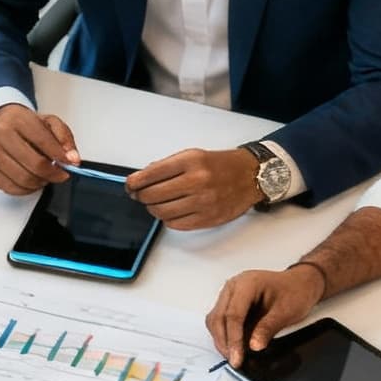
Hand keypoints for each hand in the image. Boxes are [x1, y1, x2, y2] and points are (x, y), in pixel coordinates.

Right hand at [0, 103, 78, 195]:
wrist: (2, 123)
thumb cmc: (26, 125)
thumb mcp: (49, 122)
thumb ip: (64, 137)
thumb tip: (72, 158)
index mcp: (18, 120)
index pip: (43, 141)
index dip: (60, 156)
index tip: (69, 164)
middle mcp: (1, 134)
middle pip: (34, 164)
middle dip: (52, 173)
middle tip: (60, 174)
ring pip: (23, 179)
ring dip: (40, 182)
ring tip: (45, 176)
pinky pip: (10, 188)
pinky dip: (26, 190)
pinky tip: (32, 182)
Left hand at [127, 148, 260, 231]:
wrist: (250, 176)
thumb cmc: (219, 165)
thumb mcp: (193, 155)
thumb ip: (168, 166)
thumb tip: (142, 178)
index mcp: (190, 161)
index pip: (151, 174)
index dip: (134, 182)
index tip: (130, 185)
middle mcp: (196, 181)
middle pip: (152, 196)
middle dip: (141, 196)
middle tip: (140, 195)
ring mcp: (203, 202)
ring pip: (161, 212)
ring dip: (153, 208)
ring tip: (156, 203)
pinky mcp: (207, 218)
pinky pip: (175, 224)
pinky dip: (168, 219)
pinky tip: (171, 211)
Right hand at [206, 264, 326, 368]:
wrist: (298, 284)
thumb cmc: (294, 292)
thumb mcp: (287, 312)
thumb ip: (268, 328)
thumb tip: (253, 346)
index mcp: (247, 284)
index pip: (233, 314)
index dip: (234, 339)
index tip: (237, 358)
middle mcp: (233, 287)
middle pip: (218, 318)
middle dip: (224, 342)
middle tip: (235, 361)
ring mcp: (229, 295)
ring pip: (214, 321)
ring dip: (222, 341)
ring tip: (235, 355)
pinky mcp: (229, 304)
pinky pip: (219, 322)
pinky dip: (225, 336)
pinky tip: (235, 346)